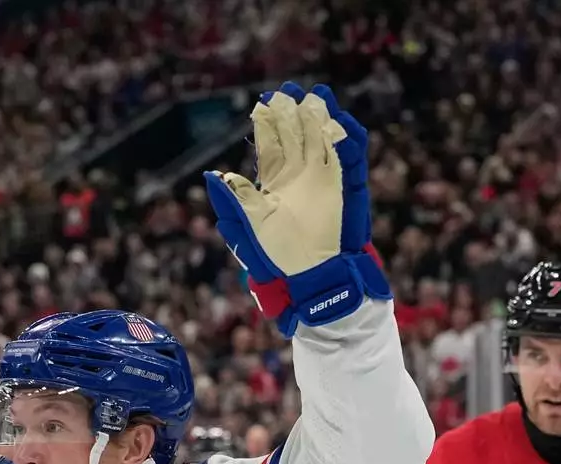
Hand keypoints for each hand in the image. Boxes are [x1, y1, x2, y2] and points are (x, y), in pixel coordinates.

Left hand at [204, 82, 390, 336]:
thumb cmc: (277, 257)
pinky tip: (341, 124)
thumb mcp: (250, 228)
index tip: (263, 102)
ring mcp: (323, 180)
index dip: (268, 123)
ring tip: (318, 95)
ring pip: (323, 141)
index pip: (271, 144)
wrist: (312, 276)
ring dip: (321, 119)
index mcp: (274, 182)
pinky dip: (347, 141)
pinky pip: (348, 160)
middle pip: (297, 135)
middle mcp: (298, 176)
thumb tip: (212, 177)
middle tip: (288, 89)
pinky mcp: (344, 189)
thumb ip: (234, 202)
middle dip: (293, 112)